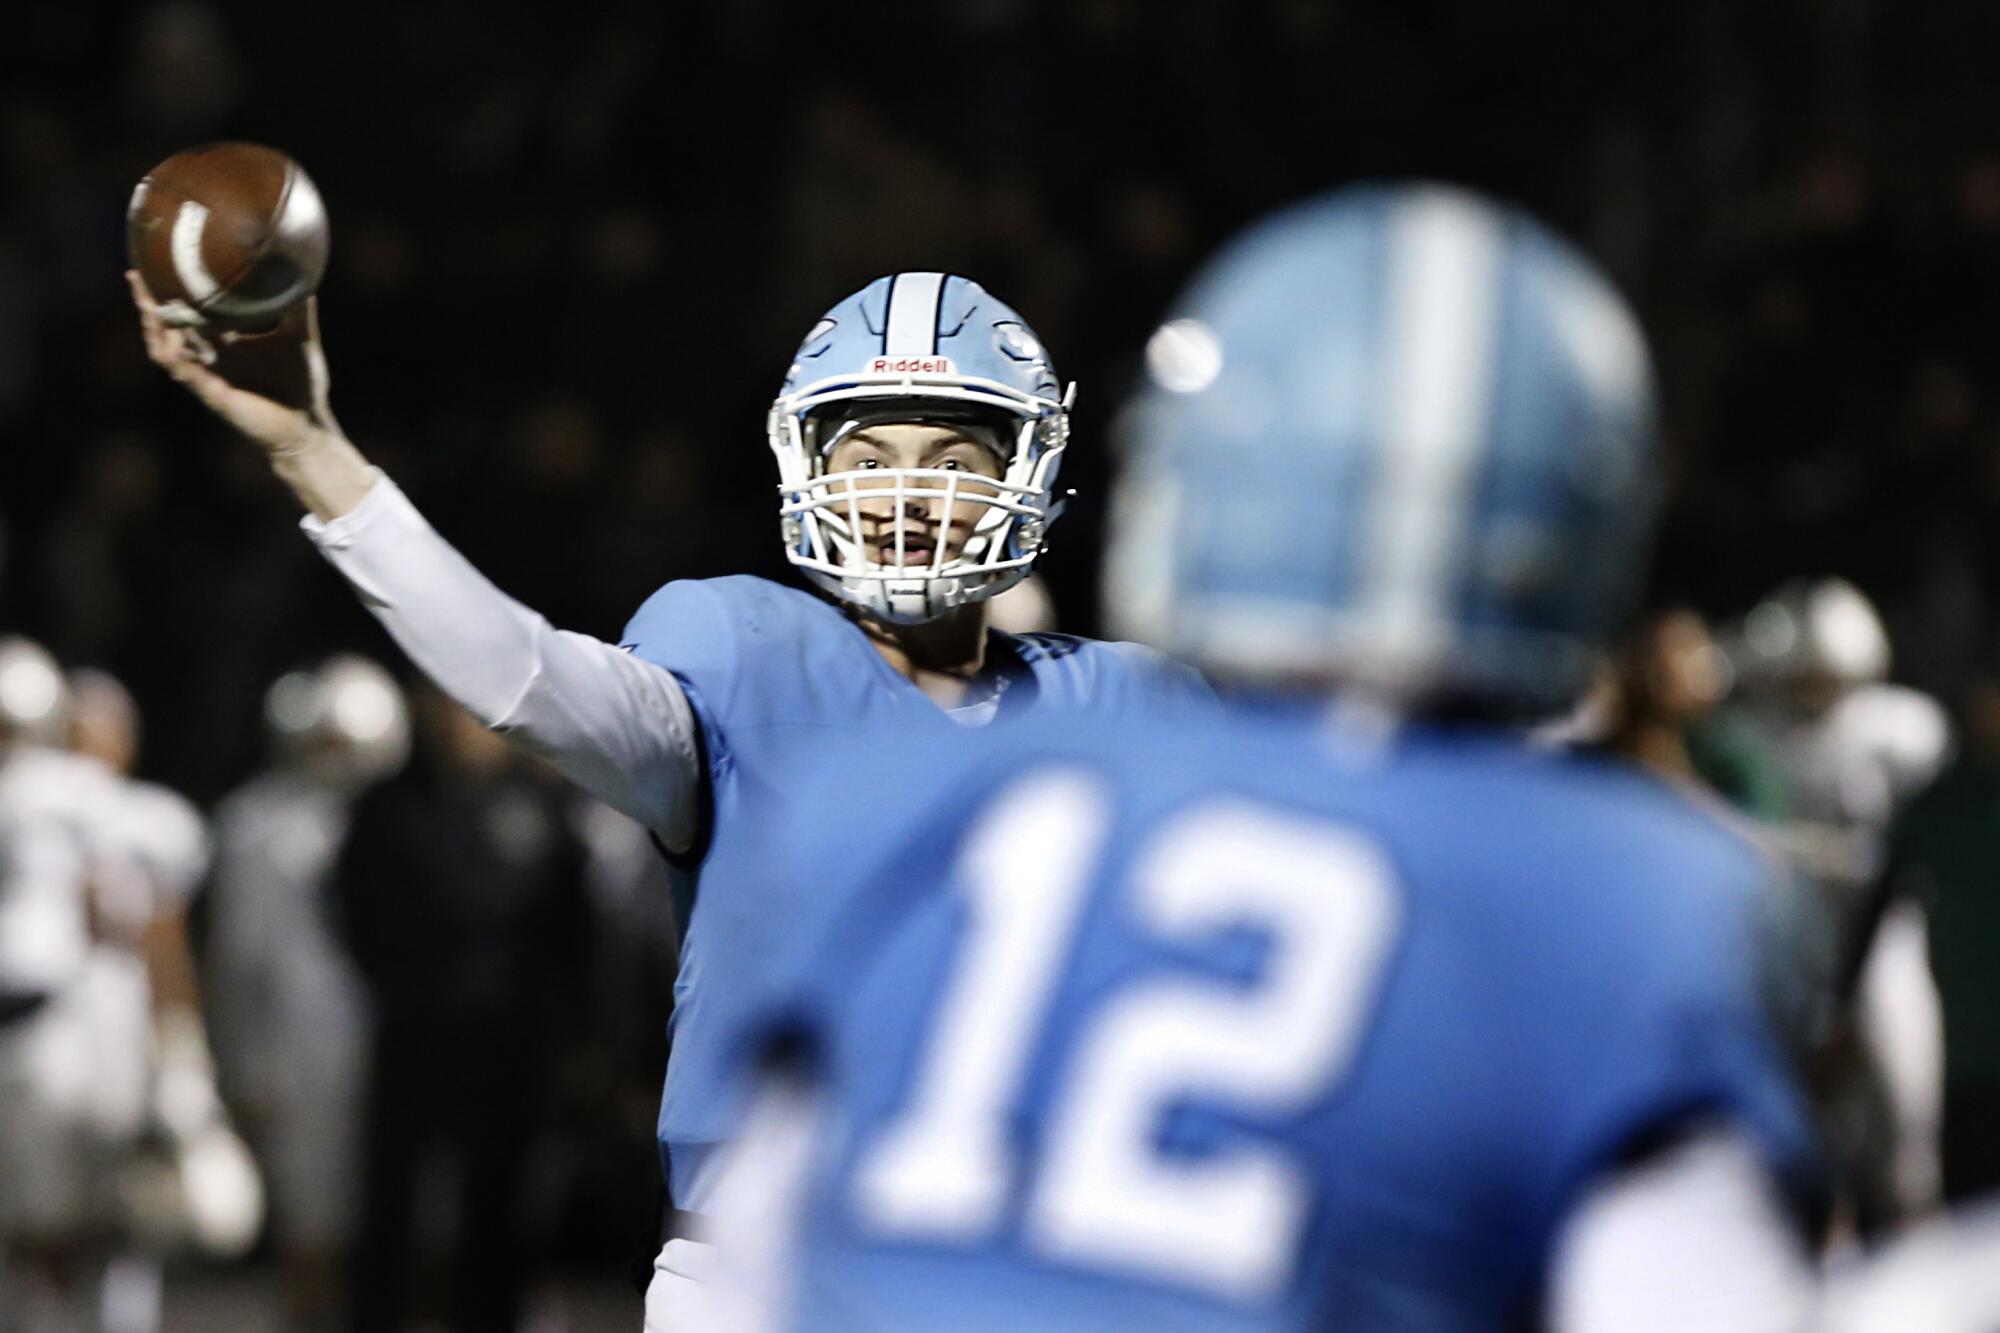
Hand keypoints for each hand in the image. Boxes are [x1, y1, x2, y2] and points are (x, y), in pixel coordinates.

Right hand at [128, 269, 340, 458]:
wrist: (307, 425)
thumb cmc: (301, 384)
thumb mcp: (300, 338)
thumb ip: (299, 309)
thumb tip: (305, 274)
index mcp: (224, 344)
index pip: (190, 313)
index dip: (173, 292)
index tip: (162, 261)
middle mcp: (209, 358)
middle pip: (166, 328)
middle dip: (148, 303)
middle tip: (136, 275)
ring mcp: (206, 376)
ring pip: (164, 348)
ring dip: (153, 326)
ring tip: (146, 301)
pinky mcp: (210, 393)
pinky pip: (182, 369)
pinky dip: (174, 350)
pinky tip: (172, 332)